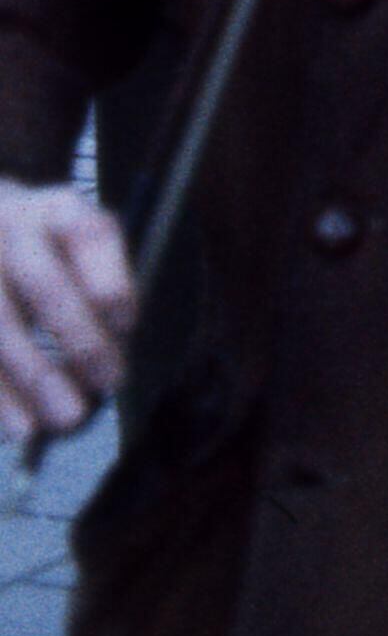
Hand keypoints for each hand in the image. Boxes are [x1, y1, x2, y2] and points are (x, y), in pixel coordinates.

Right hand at [0, 180, 133, 444]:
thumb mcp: (82, 245)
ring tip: (63, 420)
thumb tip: (118, 345)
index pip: (89, 235)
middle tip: (108, 383)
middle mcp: (7, 226)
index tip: (127, 325)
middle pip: (43, 282)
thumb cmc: (47, 251)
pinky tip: (16, 426)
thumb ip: (104, 285)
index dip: (110, 281)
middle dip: (79, 337)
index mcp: (57, 209)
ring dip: (28, 379)